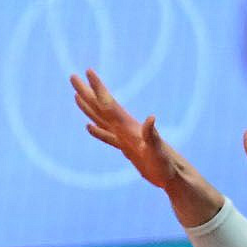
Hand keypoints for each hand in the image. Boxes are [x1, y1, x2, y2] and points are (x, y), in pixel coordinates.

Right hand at [68, 71, 213, 220]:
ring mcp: (125, 137)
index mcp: (128, 126)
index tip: (88, 71)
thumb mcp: (158, 150)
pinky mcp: (126, 147)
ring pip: (101, 118)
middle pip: (101, 106)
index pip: (109, 104)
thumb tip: (151, 118)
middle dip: (87, 91)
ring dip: (89, 107)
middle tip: (73, 77)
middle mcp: (125, 127)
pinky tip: (88, 127)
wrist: (173, 175)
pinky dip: (96, 130)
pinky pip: (106, 135)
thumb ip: (152, 134)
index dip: (98, 88)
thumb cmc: (166, 164)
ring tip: (76, 95)